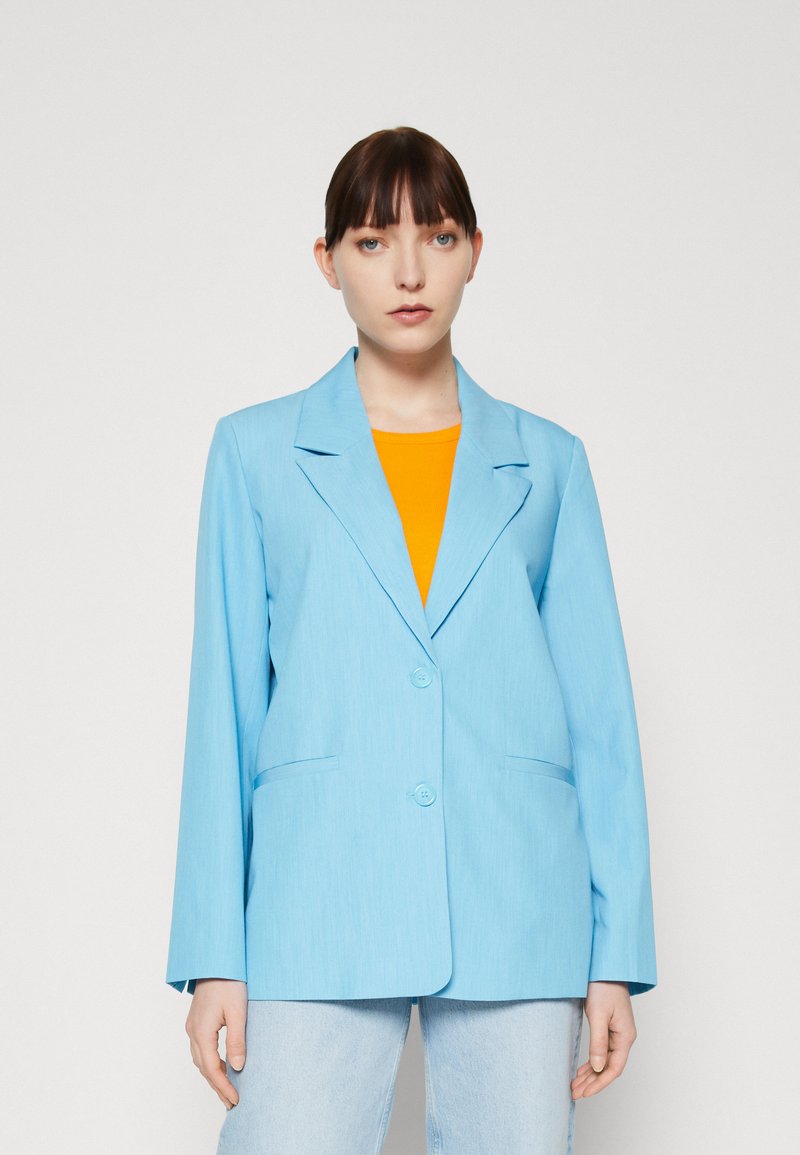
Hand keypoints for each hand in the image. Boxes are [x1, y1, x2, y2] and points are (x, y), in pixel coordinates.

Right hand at [185, 979, 247, 1108]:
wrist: (217, 959)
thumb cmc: (229, 981)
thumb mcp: (238, 1011)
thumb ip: (236, 1040)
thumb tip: (238, 1068)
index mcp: (202, 1031)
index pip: (212, 1069)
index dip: (223, 1086)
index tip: (236, 1100)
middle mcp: (193, 1031)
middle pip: (203, 1068)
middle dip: (217, 1086)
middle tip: (231, 1102)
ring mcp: (193, 1026)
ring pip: (200, 1060)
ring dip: (213, 1076)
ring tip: (228, 1089)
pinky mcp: (197, 1021)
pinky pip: (201, 1049)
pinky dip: (211, 1062)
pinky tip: (223, 1065)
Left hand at [571, 981, 636, 1098]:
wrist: (605, 966)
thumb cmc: (603, 987)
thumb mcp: (598, 1015)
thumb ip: (598, 1042)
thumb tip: (597, 1068)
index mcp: (625, 1036)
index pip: (614, 1068)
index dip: (599, 1083)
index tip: (584, 1093)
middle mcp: (624, 1037)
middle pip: (609, 1067)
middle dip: (592, 1082)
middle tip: (575, 1093)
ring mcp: (617, 1033)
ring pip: (604, 1061)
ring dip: (590, 1074)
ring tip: (575, 1085)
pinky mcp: (609, 1027)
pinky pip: (601, 1051)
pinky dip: (591, 1062)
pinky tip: (582, 1069)